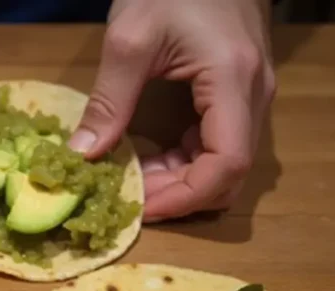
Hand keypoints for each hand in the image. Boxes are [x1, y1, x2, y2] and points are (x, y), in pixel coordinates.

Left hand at [69, 0, 274, 221]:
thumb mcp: (129, 39)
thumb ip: (108, 101)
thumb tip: (81, 155)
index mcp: (233, 80)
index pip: (227, 163)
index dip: (184, 196)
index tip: (140, 207)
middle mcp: (253, 95)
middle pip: (229, 173)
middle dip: (178, 195)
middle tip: (127, 200)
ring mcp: (250, 96)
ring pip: (223, 164)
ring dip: (179, 182)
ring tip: (130, 183)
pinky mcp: (236, 94)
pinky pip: (217, 144)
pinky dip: (183, 162)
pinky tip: (146, 161)